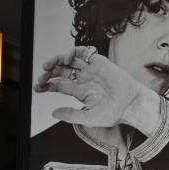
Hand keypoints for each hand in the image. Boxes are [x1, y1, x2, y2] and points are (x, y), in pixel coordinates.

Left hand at [34, 46, 159, 128]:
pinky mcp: (99, 62)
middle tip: (42, 76)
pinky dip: (73, 52)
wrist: (131, 104)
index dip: (47, 85)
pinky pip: (83, 52)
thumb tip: (53, 113)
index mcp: (81, 92)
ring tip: (48, 65)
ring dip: (56, 60)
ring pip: (69, 60)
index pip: (59, 85)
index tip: (38, 87)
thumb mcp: (88, 118)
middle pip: (61, 71)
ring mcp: (91, 70)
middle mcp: (84, 79)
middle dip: (49, 71)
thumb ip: (70, 115)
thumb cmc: (114, 114)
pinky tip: (66, 59)